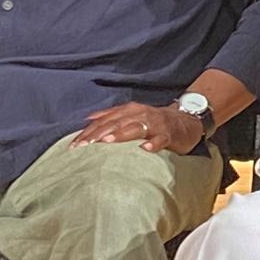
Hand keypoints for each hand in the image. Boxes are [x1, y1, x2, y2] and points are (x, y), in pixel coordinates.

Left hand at [70, 102, 203, 155]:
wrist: (186, 121)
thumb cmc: (154, 122)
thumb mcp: (131, 116)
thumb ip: (110, 117)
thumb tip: (88, 119)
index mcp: (128, 111)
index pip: (104, 121)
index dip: (88, 132)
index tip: (74, 145)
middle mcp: (139, 114)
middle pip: (115, 123)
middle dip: (98, 133)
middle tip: (84, 145)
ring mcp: (154, 124)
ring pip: (136, 128)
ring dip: (121, 134)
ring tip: (107, 141)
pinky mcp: (169, 134)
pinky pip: (160, 139)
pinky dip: (153, 143)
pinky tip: (145, 149)